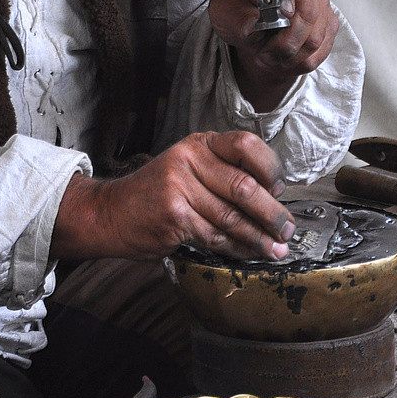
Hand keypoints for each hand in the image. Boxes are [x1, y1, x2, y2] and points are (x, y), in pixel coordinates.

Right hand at [50, 131, 294, 262]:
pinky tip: (247, 253)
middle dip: (272, 213)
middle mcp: (188, 159)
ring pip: (233, 217)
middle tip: (287, 229)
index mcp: (198, 144)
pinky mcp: (174, 215)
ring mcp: (179, 186)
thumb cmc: (154, 195)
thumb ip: (222, 175)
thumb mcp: (186, 170)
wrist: (110, 213)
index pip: (247, 145)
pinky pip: (216, 236)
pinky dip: (237, 249)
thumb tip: (272, 198)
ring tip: (276, 248)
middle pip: (245, 185)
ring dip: (259, 238)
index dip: (270, 170)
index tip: (279, 190)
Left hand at [208, 0, 338, 111]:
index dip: (285, 0)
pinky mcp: (327, 24)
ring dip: (288, 57)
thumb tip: (255, 28)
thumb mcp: (224, 12)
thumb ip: (239, 20)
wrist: (247, 22)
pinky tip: (280, 61)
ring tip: (267, 58)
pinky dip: (297, 64)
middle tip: (263, 54)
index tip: (281, 16)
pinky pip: (319, 53)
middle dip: (284, 43)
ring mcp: (319, 3)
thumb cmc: (236, 11)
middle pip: (307, 16)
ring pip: (314, 39)